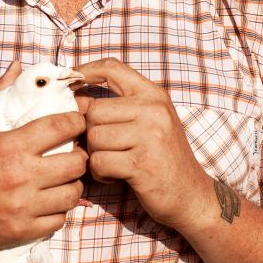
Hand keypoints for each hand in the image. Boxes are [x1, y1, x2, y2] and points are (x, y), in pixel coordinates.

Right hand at [0, 62, 87, 252]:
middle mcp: (20, 176)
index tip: (77, 122)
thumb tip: (17, 66)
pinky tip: (49, 200)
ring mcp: (23, 206)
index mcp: (9, 146)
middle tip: (74, 153)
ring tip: (63, 178)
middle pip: (77, 163)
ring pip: (73, 194)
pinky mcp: (22, 231)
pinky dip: (58, 210)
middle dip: (80, 155)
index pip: (62, 127)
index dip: (77, 121)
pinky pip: (60, 219)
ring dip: (72, 184)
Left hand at [76, 58, 210, 230]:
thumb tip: (76, 99)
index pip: (112, 68)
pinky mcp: (141, 163)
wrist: (191, 194)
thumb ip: (118, 107)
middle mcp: (153, 110)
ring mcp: (149, 136)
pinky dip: (101, 173)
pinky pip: (99, 162)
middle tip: (106, 149)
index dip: (86, 70)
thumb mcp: (149, 122)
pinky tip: (116, 176)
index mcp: (154, 95)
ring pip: (94, 137)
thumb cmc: (163, 157)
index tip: (71, 80)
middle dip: (91, 133)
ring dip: (96, 155)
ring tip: (114, 163)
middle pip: (93, 111)